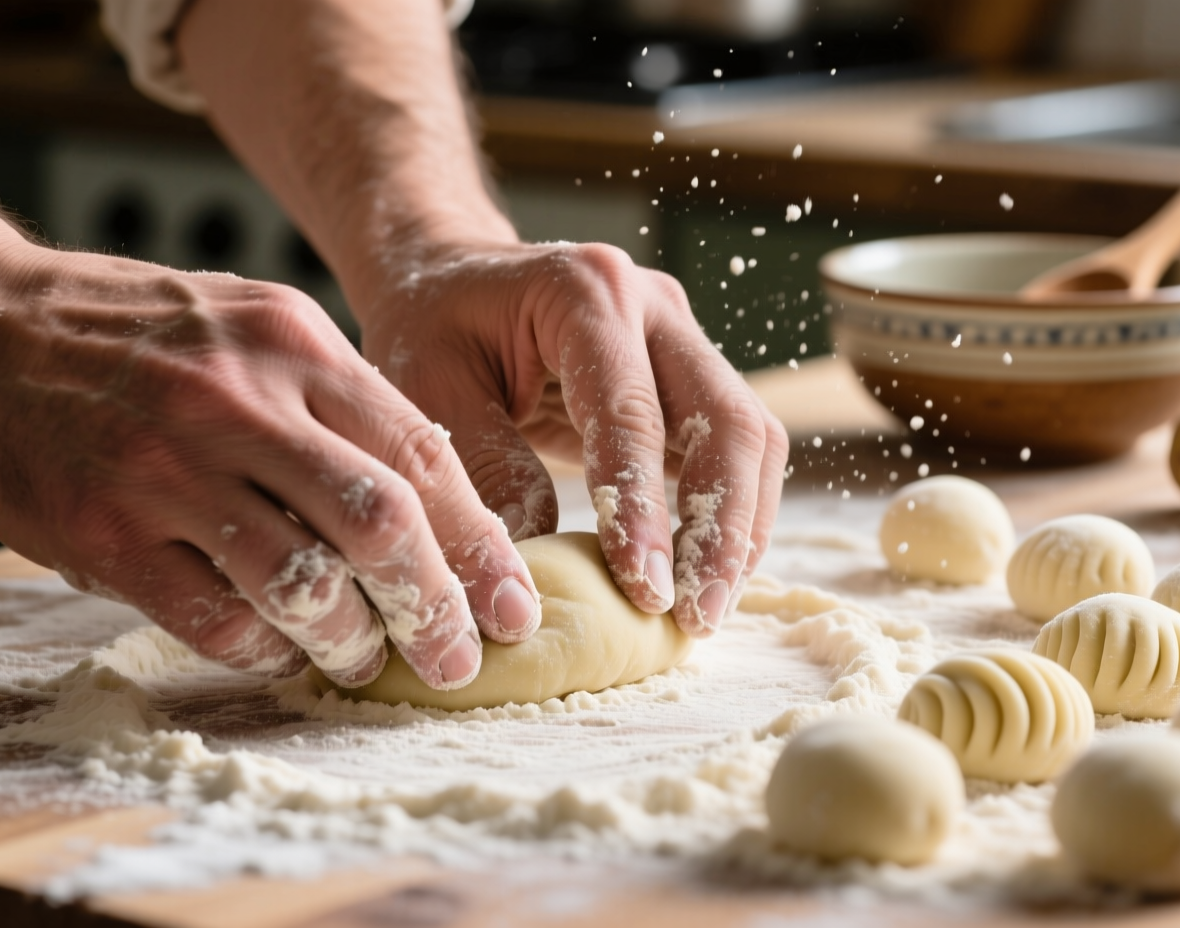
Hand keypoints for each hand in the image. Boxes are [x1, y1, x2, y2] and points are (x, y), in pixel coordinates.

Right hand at [0, 247, 542, 688]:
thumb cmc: (130, 332)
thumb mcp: (251, 321)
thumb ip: (336, 397)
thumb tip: (433, 492)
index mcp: (294, 343)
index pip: (423, 454)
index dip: (481, 542)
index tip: (512, 600)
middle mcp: (240, 401)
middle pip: (382, 522)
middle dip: (439, 605)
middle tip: (459, 657)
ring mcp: (169, 468)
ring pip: (304, 581)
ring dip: (349, 639)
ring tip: (361, 658)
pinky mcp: (105, 531)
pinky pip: (215, 618)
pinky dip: (262, 648)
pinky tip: (274, 648)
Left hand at [349, 240, 789, 634]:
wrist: (451, 274)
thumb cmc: (431, 328)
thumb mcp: (427, 389)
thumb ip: (483, 467)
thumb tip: (530, 575)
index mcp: (587, 293)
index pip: (632, 412)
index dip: (643, 507)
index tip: (644, 591)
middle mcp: (655, 306)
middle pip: (729, 420)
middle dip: (723, 527)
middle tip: (697, 615)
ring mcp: (684, 338)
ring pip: (752, 437)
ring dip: (741, 529)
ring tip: (707, 609)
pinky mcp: (691, 377)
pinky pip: (736, 449)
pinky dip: (732, 515)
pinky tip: (707, 576)